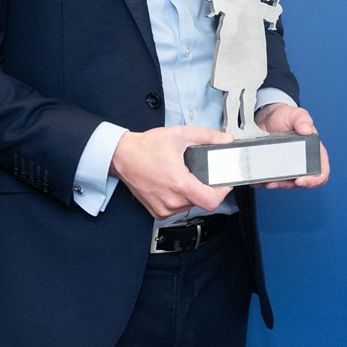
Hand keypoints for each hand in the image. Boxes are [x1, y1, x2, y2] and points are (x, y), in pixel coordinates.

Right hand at [111, 126, 231, 219]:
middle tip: (198, 173)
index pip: (212, 201)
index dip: (223, 192)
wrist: (122, 156)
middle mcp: (172, 200)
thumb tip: (224, 140)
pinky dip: (180, 199)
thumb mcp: (179, 135)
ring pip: (190, 206)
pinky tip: (173, 185)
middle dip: (205, 187)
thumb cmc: (145, 148)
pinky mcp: (157, 212)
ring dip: (192, 193)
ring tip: (182, 177)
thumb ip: (206, 136)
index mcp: (180, 184)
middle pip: (202, 201)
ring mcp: (163, 208)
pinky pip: (177, 210)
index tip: (224, 183)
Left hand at [252, 103, 329, 188]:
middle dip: (290, 184)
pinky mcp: (276, 168)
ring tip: (267, 181)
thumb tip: (307, 130)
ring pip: (287, 183)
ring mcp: (290, 166)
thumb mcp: (295, 114)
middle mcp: (303, 161)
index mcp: (314, 151)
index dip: (315, 180)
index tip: (302, 180)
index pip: (321, 171)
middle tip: (278, 182)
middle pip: (303, 181)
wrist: (267, 116)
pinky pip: (273, 179)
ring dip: (277, 185)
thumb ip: (302, 120)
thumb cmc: (285, 116)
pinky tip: (259, 179)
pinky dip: (266, 181)